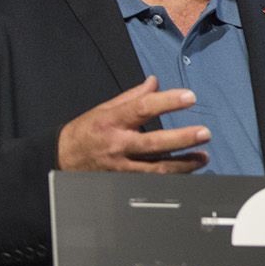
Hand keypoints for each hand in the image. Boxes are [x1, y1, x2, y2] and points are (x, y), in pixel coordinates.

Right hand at [56, 76, 208, 173]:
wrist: (59, 160)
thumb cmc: (85, 132)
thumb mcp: (104, 109)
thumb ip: (132, 96)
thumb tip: (155, 82)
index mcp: (112, 121)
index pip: (142, 108)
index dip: (167, 102)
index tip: (190, 97)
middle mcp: (117, 145)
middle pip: (154, 143)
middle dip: (182, 138)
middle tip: (205, 133)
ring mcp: (120, 167)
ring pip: (156, 169)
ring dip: (183, 165)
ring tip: (203, 157)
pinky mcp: (122, 183)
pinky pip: (150, 183)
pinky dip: (170, 179)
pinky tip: (186, 173)